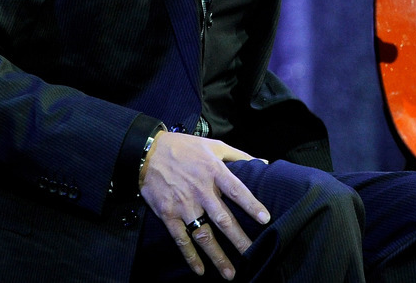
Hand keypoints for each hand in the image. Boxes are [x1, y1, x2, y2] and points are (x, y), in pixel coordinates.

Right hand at [138, 132, 269, 279]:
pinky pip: (181, 240)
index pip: (237, 191)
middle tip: (253, 254)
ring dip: (217, 256)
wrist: (149, 153)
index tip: (266, 220)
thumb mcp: (214, 146)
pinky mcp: (168, 215)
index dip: (252, 205)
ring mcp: (184, 205)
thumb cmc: (185, 148)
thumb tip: (263, 162)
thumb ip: (239, 155)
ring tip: (230, 273)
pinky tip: (200, 270)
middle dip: (239, 239)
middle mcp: (201, 191)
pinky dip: (191, 256)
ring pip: (204, 235)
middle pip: (224, 220)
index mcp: (214, 172)